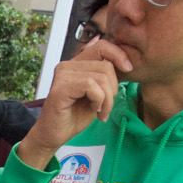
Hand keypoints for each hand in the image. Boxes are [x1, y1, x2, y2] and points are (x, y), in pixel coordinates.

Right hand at [13, 39, 131, 169]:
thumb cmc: (75, 116)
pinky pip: (91, 86)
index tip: (128, 70)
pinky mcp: (60, 88)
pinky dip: (99, 100)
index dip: (118, 55)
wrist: (54, 135)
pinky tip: (94, 110)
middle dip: (113, 89)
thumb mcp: (97, 94)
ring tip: (100, 111)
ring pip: (101, 77)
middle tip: (106, 106)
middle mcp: (67, 65)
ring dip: (107, 99)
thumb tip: (125, 64)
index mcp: (76, 64)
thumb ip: (105, 78)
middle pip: (106, 65)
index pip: (101, 46)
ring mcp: (62, 75)